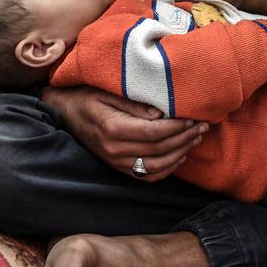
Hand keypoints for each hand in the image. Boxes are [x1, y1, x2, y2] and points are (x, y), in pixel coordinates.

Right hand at [40, 86, 207, 182]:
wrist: (64, 112)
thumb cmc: (86, 95)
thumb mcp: (108, 90)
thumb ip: (134, 103)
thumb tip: (162, 113)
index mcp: (113, 129)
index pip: (154, 133)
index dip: (178, 127)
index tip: (194, 118)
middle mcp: (114, 150)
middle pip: (159, 150)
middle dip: (184, 139)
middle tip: (202, 127)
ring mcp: (115, 162)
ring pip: (156, 167)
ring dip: (180, 154)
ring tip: (195, 139)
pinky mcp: (117, 168)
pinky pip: (146, 176)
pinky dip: (167, 169)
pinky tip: (180, 156)